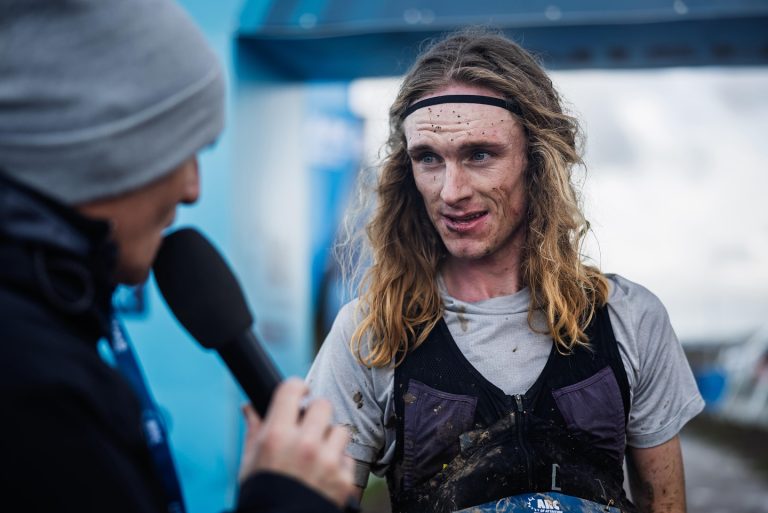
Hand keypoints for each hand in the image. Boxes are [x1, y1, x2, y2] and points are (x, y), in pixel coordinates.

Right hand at [238, 378, 355, 507]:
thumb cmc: (261, 493)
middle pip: (323, 405)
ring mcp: (327, 462)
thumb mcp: (251, 461)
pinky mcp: (344, 479)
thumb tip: (249, 406)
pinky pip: (347, 457)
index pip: (292, 390)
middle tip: (309, 425)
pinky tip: (324, 473)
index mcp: (277, 436)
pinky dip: (338, 463)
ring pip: (340, 430)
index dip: (297, 387)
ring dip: (330, 438)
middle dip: (316, 413)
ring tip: (317, 453)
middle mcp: (304, 445)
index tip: (300, 392)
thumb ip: (255, 429)